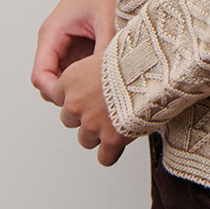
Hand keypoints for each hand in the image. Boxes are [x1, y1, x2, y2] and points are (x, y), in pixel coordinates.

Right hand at [31, 0, 122, 102]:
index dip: (56, 93)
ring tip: (104, 89)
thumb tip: (108, 81)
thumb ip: (105, 52)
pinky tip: (109, 76)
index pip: (40, 76)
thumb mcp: (108, 20)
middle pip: (51, 82)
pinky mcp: (83, 45)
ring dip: (81, 86)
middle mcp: (56, 39)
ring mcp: (69, 44)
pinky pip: (81, 69)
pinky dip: (91, 76)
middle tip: (94, 99)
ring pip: (67, 78)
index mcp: (53, 31)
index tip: (77, 99)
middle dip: (69, 93)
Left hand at [50, 52, 133, 166]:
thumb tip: (99, 72)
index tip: (86, 96)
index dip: (76, 97)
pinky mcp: (110, 139)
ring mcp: (91, 123)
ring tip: (114, 124)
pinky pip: (104, 158)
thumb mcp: (105, 51)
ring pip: (85, 139)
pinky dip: (112, 153)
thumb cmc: (133, 57)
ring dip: (98, 134)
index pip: (59, 96)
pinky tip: (119, 144)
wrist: (150, 69)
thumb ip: (93, 68)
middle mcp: (76, 103)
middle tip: (103, 109)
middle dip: (85, 117)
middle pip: (69, 119)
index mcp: (71, 80)